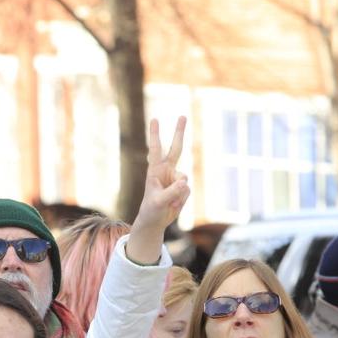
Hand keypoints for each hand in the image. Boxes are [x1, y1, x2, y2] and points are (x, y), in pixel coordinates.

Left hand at [129, 118, 189, 262]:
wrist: (155, 221)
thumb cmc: (151, 210)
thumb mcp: (159, 202)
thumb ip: (171, 191)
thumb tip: (185, 181)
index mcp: (155, 170)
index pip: (156, 149)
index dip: (155, 135)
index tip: (155, 119)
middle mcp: (166, 171)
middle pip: (176, 148)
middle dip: (179, 132)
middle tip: (183, 115)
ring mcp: (175, 179)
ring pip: (184, 179)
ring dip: (178, 193)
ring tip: (168, 202)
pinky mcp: (182, 188)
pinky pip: (187, 191)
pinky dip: (181, 200)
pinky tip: (173, 205)